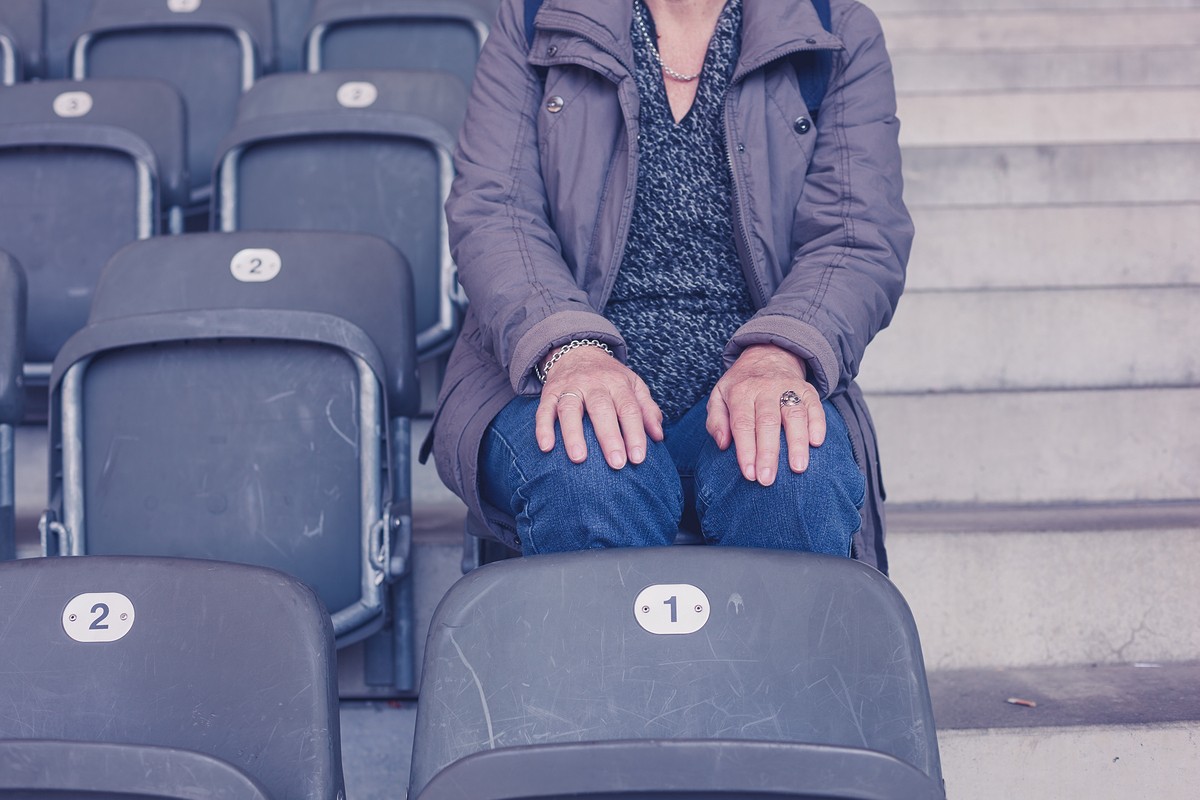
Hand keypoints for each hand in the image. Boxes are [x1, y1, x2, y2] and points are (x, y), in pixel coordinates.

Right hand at [535, 346, 663, 468]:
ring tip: (579, 458)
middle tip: (617, 464)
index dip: (635, 433)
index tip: (638, 459)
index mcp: (618, 383)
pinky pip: (543, 409)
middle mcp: (593, 383)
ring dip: (573, 434)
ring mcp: (570, 387)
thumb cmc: (610, 377)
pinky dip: (543, 428)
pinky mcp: (549, 392)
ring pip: (570, 409)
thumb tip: (659, 436)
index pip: (629, 409)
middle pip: (601, 409)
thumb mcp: (634, 386)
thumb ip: (647, 410)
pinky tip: (546, 447)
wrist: (578, 352)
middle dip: (609, 437)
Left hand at [706, 344, 824, 485]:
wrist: (767, 355)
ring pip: (794, 415)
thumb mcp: (718, 396)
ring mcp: (788, 388)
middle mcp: (765, 389)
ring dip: (797, 443)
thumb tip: (723, 444)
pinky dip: (818, 424)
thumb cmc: (740, 386)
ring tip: (797, 468)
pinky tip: (817, 443)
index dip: (746, 450)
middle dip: (768, 453)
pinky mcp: (807, 390)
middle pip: (767, 422)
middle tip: (767, 479)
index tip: (749, 475)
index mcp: (740, 392)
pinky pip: (815, 406)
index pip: (743, 424)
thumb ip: (716, 421)